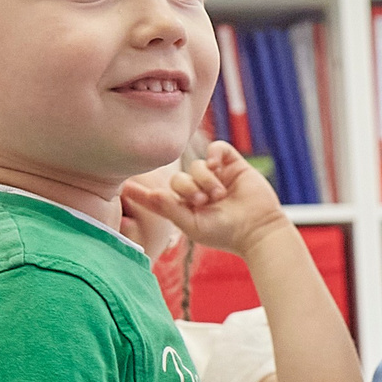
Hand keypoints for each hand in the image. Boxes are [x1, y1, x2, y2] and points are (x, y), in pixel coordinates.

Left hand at [120, 141, 290, 258]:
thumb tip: (153, 193)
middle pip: (177, 178)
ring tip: (219, 195)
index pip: (159, 198)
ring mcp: (216, 176)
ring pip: (197, 165)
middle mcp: (198, 190)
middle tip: (202, 201)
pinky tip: (218, 167)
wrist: (258, 228)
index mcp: (186, 208)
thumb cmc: (226, 233)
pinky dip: (215, 155)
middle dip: (187, 188)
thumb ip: (170, 209)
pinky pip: (216, 149)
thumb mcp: (193, 225)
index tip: (123, 187)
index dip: (141, 193)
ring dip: (204, 179)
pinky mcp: (232, 165)